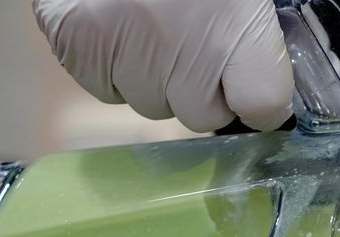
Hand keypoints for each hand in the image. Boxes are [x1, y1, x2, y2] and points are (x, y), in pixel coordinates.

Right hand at [34, 0, 294, 132]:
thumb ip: (252, 29)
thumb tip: (259, 75)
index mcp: (236, 22)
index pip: (263, 107)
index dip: (259, 97)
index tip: (251, 80)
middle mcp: (182, 51)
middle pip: (203, 115)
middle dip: (201, 86)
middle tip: (190, 30)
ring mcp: (125, 52)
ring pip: (151, 103)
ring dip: (154, 75)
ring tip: (148, 18)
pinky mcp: (76, 42)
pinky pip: (105, 86)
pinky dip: (111, 63)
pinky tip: (116, 21)